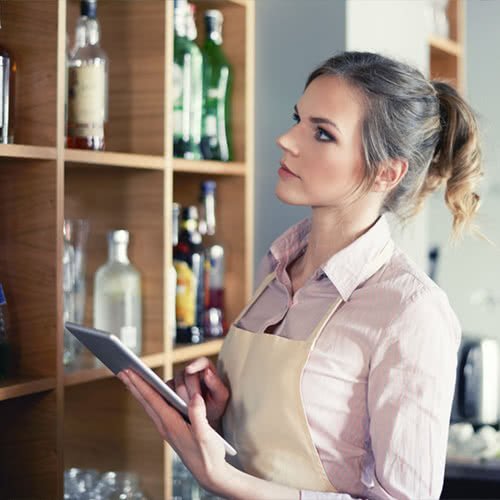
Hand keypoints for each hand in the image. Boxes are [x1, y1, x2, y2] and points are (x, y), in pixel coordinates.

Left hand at [118, 368, 229, 493]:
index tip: (129, 371)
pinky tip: (148, 395)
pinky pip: (155, 410)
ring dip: (139, 391)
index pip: (152, 399)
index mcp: (171, 423)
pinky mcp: (171, 430)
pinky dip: (148, 398)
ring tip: (130, 379)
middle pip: (145, 401)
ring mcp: (167, 428)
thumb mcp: (205, 435)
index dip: (140, 384)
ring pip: (148, 405)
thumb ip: (199, 415)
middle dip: (133, 385)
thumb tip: (194, 397)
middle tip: (121, 370)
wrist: (209, 473)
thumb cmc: (208, 454)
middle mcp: (165, 426)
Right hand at [171, 357, 229, 430]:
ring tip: (189, 407)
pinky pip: (166, 391)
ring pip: (175, 383)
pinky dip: (171, 399)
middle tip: (196, 401)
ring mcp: (179, 379)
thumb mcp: (221, 397)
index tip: (189, 370)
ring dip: (181, 397)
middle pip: (185, 374)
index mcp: (206, 369)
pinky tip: (178, 407)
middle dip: (191, 389)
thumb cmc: (214, 406)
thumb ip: (216, 385)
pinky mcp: (169, 388)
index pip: (201, 362)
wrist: (204, 419)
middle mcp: (191, 372)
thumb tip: (207, 373)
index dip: (194, 364)